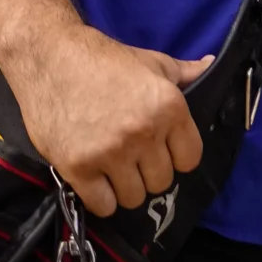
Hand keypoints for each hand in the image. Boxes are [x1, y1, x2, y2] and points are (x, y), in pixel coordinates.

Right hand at [0, 21, 211, 216]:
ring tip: (113, 169)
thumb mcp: (152, 61)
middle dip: (148, 172)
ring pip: (133, 197)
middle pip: (161, 182)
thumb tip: (212, 63)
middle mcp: (144, 133)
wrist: (50, 56)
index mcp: (168, 107)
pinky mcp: (78, 167)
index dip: (177, 157)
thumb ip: (185, 73)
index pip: (190, 159)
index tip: (162, 151)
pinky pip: (103, 205)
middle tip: (132, 158)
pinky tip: (95, 180)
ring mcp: (110, 152)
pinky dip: (101, 198)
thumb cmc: (104, 59)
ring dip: (124, 187)